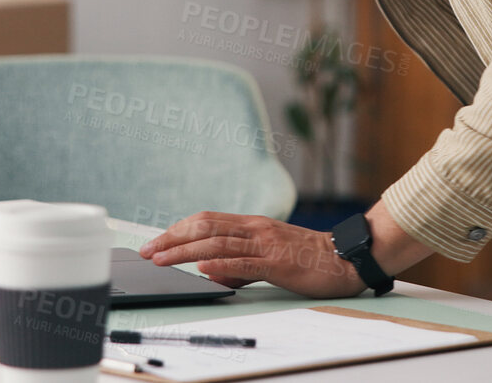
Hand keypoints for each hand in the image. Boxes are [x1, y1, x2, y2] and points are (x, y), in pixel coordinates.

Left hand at [138, 212, 364, 297]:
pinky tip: (201, 267)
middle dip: (171, 238)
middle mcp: (255, 228)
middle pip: (204, 226)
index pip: (206, 220)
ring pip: (217, 243)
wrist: (343, 260)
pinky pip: (243, 262)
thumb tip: (208, 271)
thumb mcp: (267, 256)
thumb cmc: (306, 259)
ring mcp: (266, 244)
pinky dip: (219, 263)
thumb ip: (237, 262)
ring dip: (184, 251)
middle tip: (148, 250)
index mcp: (251, 224)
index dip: (177, 229)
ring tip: (162, 259)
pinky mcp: (277, 263)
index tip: (156, 241)